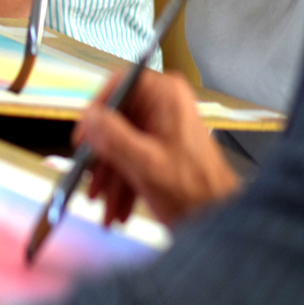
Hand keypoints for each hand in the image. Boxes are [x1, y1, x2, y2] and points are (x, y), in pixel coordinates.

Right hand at [74, 70, 239, 226]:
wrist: (220, 219)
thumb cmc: (196, 193)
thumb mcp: (145, 164)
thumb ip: (113, 137)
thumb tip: (88, 116)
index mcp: (165, 96)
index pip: (119, 85)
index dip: (96, 111)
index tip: (83, 137)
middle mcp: (164, 105)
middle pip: (115, 120)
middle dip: (102, 159)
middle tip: (91, 182)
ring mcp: (162, 126)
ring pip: (120, 143)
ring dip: (109, 178)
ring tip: (105, 208)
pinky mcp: (160, 147)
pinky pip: (130, 157)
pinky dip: (122, 183)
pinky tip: (117, 209)